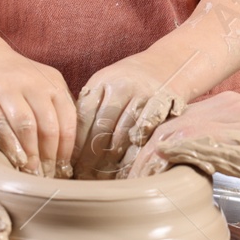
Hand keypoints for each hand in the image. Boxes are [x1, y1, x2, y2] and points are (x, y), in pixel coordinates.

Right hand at [0, 44, 75, 176]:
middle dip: (49, 155)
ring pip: (26, 125)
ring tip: (33, 172)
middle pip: (48, 125)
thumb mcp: (43, 87)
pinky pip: (0, 125)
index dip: (66, 148)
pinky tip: (16, 160)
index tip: (64, 168)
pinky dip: (9, 145)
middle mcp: (33, 83)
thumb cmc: (18, 82)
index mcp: (53, 83)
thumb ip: (57, 110)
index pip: (68, 119)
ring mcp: (8, 88)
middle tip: (48, 175)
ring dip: (31, 153)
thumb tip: (68, 154)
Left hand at [73, 51, 189, 178]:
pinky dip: (135, 151)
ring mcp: (143, 95)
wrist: (169, 62)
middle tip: (84, 175)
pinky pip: (145, 133)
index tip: (71, 161)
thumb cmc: (131, 79)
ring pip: (122, 134)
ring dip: (111, 159)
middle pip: (102, 128)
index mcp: (102, 80)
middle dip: (91, 156)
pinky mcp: (162, 105)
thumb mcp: (106, 82)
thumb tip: (70, 140)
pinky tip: (126, 165)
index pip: (84, 116)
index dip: (76, 142)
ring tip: (102, 176)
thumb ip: (90, 104)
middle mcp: (122, 86)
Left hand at [127, 92, 239, 203]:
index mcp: (231, 106)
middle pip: (169, 129)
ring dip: (153, 167)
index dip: (142, 148)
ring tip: (136, 194)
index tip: (128, 176)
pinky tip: (171, 188)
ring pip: (184, 139)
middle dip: (138, 160)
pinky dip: (185, 169)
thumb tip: (183, 162)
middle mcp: (237, 111)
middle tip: (122, 191)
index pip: (171, 121)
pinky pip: (215, 156)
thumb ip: (221, 144)